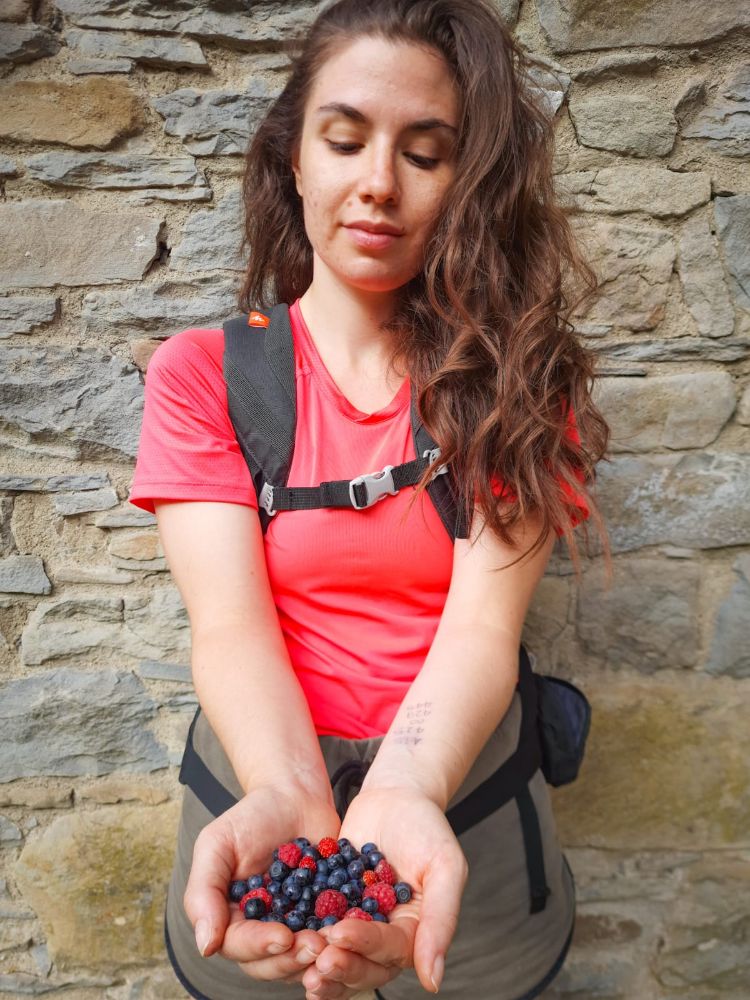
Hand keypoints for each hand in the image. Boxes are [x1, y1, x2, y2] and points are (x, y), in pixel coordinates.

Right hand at [184, 781, 341, 984]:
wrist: (295, 794)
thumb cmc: (252, 816)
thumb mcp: (217, 844)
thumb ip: (204, 892)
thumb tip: (206, 946)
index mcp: (230, 917)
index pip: (238, 946)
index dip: (259, 947)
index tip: (282, 937)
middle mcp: (260, 927)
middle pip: (269, 963)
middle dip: (291, 959)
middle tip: (315, 944)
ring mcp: (293, 923)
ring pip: (300, 958)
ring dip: (316, 956)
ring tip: (333, 941)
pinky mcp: (323, 914)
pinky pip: (329, 936)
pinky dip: (339, 940)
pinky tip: (352, 933)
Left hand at [301, 787, 467, 998]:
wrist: (395, 795)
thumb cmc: (426, 826)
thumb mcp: (444, 866)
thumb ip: (441, 919)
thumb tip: (432, 980)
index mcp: (413, 931)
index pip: (390, 951)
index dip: (365, 946)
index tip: (340, 933)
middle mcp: (384, 933)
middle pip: (363, 966)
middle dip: (339, 965)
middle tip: (316, 959)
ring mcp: (356, 920)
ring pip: (337, 955)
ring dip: (317, 962)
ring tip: (297, 955)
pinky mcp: (330, 905)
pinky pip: (315, 926)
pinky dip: (302, 935)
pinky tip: (284, 936)